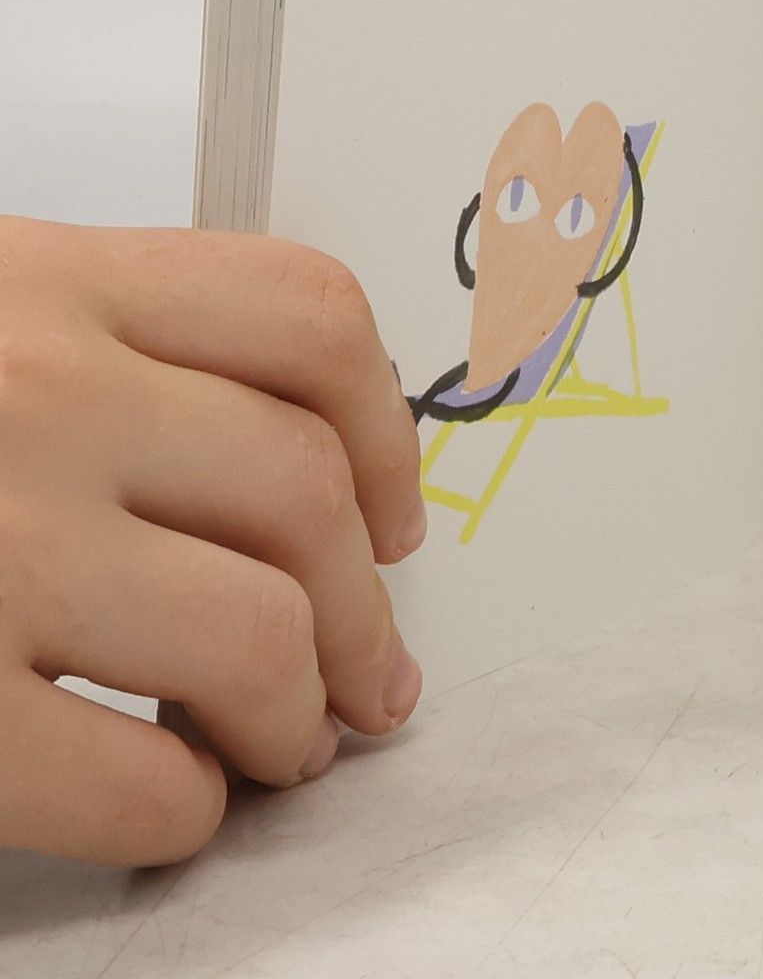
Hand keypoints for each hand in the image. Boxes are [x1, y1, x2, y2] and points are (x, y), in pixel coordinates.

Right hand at [0, 216, 425, 865]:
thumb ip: (95, 343)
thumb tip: (279, 470)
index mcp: (43, 282)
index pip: (305, 320)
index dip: (388, 433)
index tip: (397, 515)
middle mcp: (34, 391)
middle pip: (303, 490)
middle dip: (362, 609)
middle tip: (363, 678)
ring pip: (254, 631)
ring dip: (296, 714)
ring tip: (283, 747)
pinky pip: (132, 776)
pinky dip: (180, 811)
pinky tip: (168, 805)